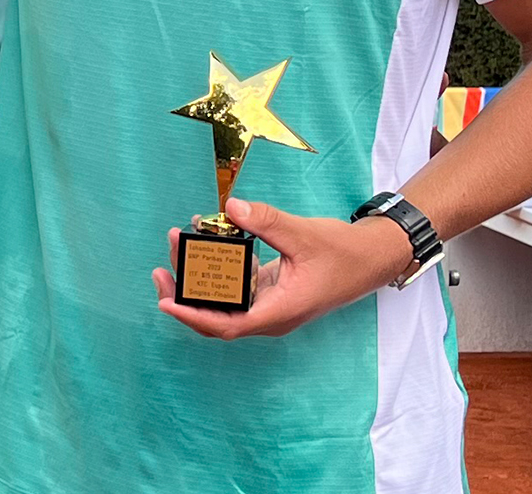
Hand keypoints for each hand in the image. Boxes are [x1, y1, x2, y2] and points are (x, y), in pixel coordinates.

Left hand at [150, 199, 412, 339]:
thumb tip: (230, 207)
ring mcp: (270, 305)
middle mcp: (270, 315)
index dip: (193, 316)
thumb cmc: (342, 253)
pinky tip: (209, 241)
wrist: (370, 258)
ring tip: (178, 245)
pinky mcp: (271, 292)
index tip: (166, 303)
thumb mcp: (303, 234)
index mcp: (279, 312)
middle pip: (217, 317)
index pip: (227, 325)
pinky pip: (236, 287)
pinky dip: (218, 269)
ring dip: (199, 279)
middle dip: (185, 296)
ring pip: (224, 302)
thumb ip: (266, 221)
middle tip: (161, 270)